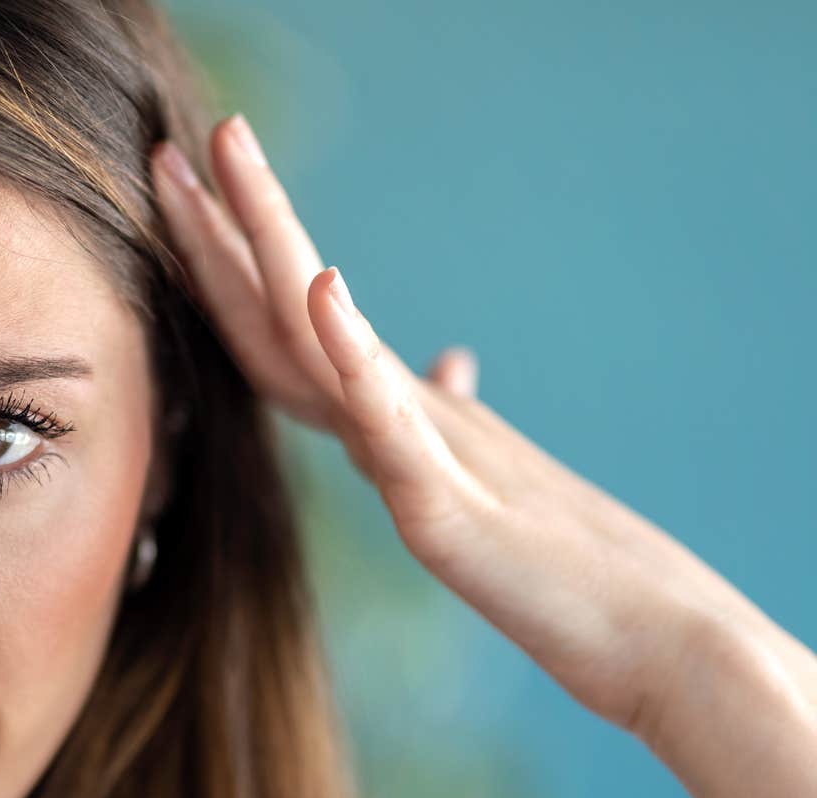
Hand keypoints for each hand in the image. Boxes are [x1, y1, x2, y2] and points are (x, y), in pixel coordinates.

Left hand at [148, 115, 784, 748]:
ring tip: (232, 155)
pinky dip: (350, 350)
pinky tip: (323, 288)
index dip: (223, 261)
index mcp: (386, 415)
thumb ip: (437, 429)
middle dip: (225, 223)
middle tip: (178, 140)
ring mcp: (417, 450)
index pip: (280, 328)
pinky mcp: (441, 504)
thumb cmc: (556, 572)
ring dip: (271, 241)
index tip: (176, 184)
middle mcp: (396, 412)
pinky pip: (386, 419)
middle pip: (285, 307)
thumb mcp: (469, 490)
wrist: (644, 635)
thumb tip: (445, 368)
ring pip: (321, 334)